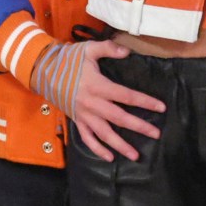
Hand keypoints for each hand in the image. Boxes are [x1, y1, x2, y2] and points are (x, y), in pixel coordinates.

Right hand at [74, 40, 165, 162]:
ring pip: (104, 134)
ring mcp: (84, 115)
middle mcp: (93, 104)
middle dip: (139, 127)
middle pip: (119, 118)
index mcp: (98, 86)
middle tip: (156, 134)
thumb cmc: (69, 60)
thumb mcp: (88, 49)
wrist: (44, 71)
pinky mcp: (77, 121)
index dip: (145, 101)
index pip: (127, 96)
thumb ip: (108, 48)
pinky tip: (109, 158)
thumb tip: (127, 52)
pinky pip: (87, 138)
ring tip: (135, 155)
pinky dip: (97, 149)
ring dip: (120, 145)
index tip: (161, 107)